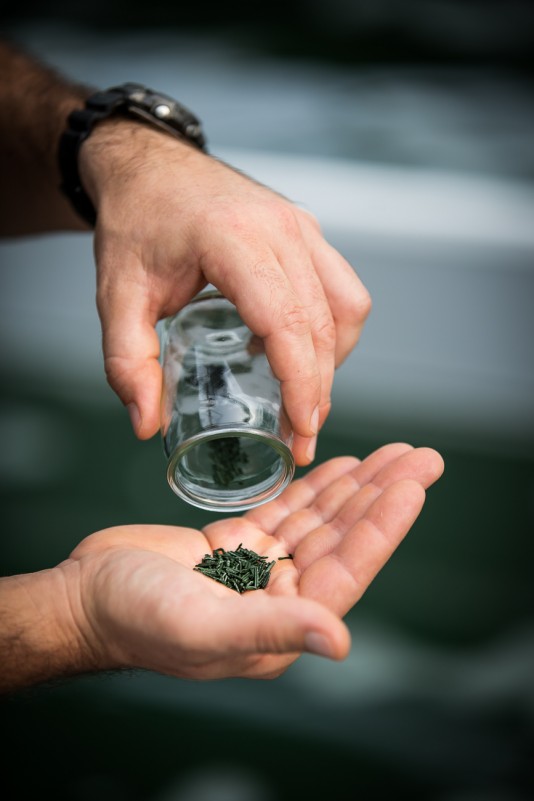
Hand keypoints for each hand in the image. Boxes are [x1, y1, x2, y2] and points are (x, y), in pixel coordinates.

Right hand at [57, 443, 442, 681]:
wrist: (86, 599)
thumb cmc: (135, 620)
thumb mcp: (203, 626)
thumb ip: (271, 628)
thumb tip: (339, 640)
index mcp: (282, 625)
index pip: (347, 568)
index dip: (383, 526)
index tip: (413, 485)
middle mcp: (279, 597)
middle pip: (343, 536)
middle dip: (382, 495)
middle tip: (420, 456)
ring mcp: (258, 567)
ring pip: (319, 519)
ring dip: (356, 486)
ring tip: (392, 454)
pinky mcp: (235, 542)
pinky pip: (287, 510)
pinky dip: (315, 487)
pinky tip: (341, 466)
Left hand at [79, 123, 370, 464]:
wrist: (149, 163)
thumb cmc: (135, 222)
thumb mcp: (116, 294)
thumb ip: (127, 360)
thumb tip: (145, 424)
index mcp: (233, 239)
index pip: (287, 321)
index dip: (301, 383)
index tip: (301, 430)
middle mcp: (280, 228)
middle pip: (323, 323)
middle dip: (318, 389)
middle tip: (300, 438)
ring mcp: (300, 225)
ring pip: (347, 305)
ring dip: (333, 360)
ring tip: (303, 399)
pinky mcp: (306, 229)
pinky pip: (342, 287)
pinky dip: (331, 329)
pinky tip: (295, 351)